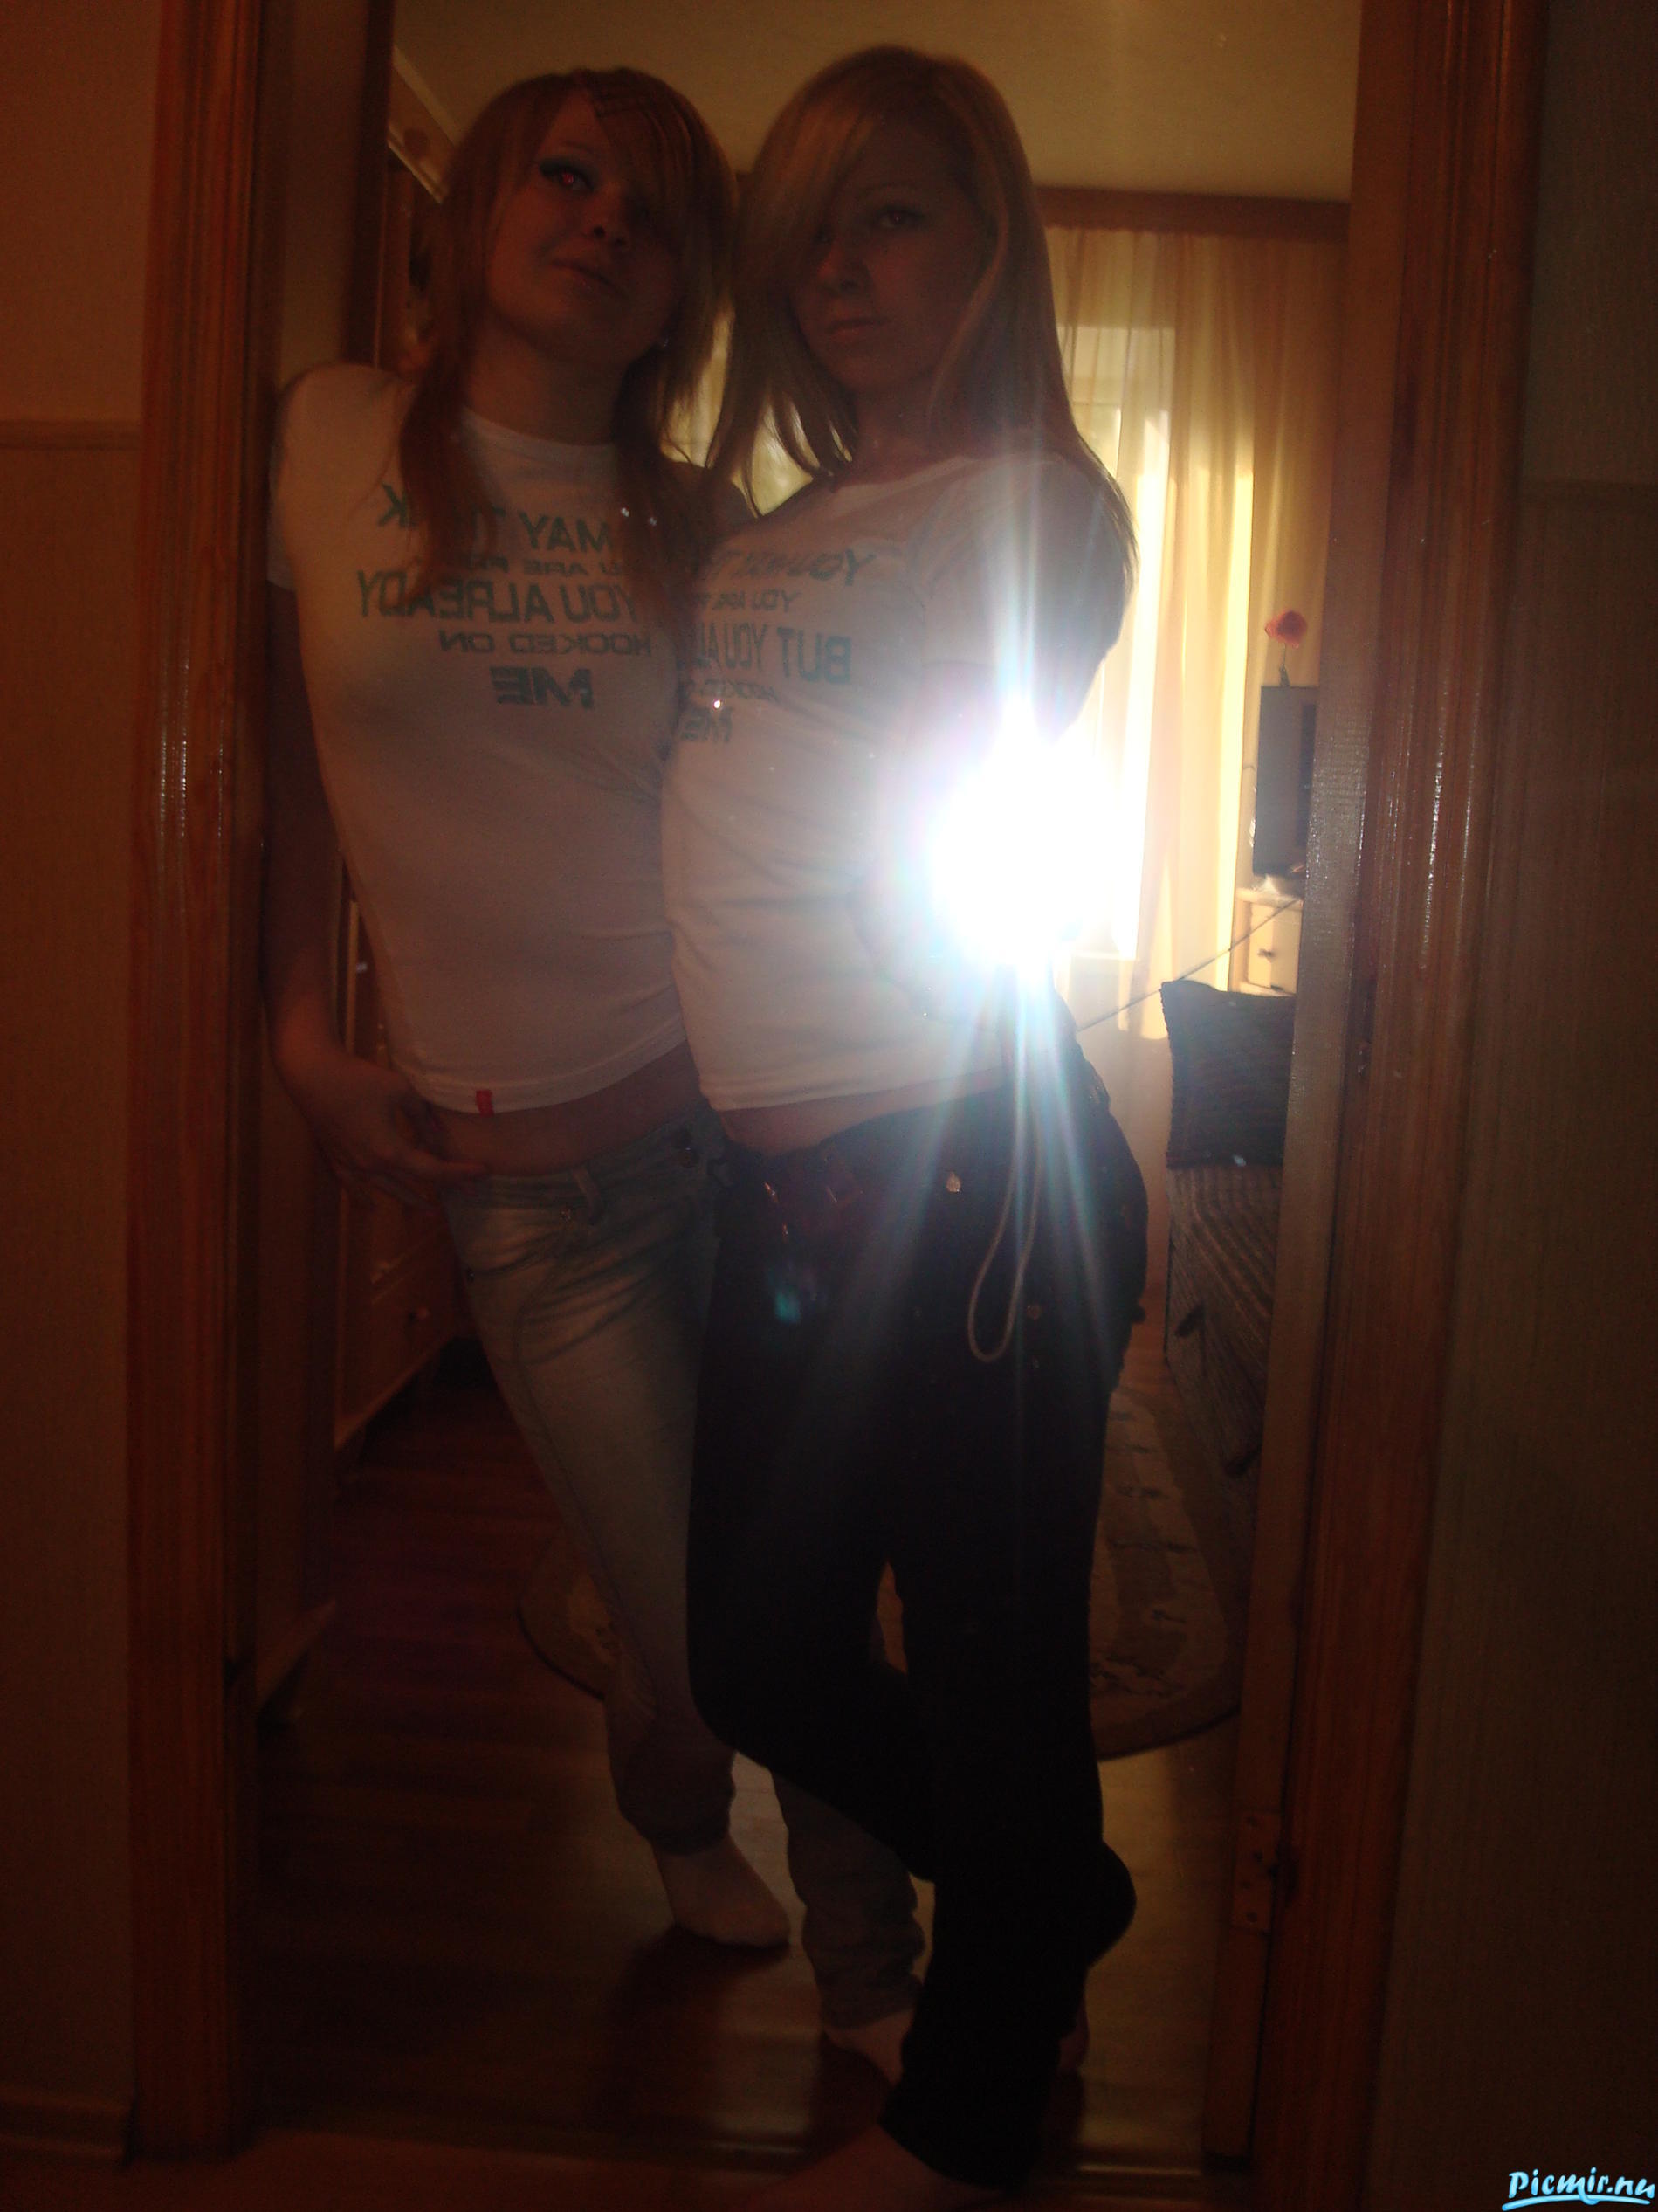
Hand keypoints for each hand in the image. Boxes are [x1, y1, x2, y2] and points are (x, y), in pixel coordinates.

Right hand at [279, 1039, 487, 1208]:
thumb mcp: (400, 1091)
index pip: (431, 1169)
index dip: (458, 1172)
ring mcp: (351, 1165)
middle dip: (443, 1187)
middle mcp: (370, 1165)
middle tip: (467, 1193)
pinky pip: (353, 1186)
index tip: (481, 1172)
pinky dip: (364, 1197)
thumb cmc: (359, 1079)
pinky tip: (370, 1207)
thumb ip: (422, 1116)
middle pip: (413, 1183)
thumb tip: (438, 1134)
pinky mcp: (335, 1158)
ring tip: (428, 1208)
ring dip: (408, 1198)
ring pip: (385, 1189)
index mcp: (389, 1150)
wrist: (313, 1075)